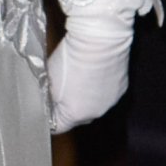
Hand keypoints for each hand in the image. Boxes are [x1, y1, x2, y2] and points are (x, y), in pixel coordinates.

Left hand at [48, 8, 134, 134]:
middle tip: (58, 91)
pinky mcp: (122, 86)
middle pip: (77, 117)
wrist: (99, 39)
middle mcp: (96, 112)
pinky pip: (106, 93)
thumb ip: (47, 96)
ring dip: (84, 96)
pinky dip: (98, 87)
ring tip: (77, 79)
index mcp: (76, 114)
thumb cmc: (71, 58)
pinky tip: (92, 72)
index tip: (44, 109)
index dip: (49, 118)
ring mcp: (111, 100)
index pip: (58, 126)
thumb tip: (45, 102)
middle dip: (67, 107)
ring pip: (93, 104)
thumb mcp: (48, 79)